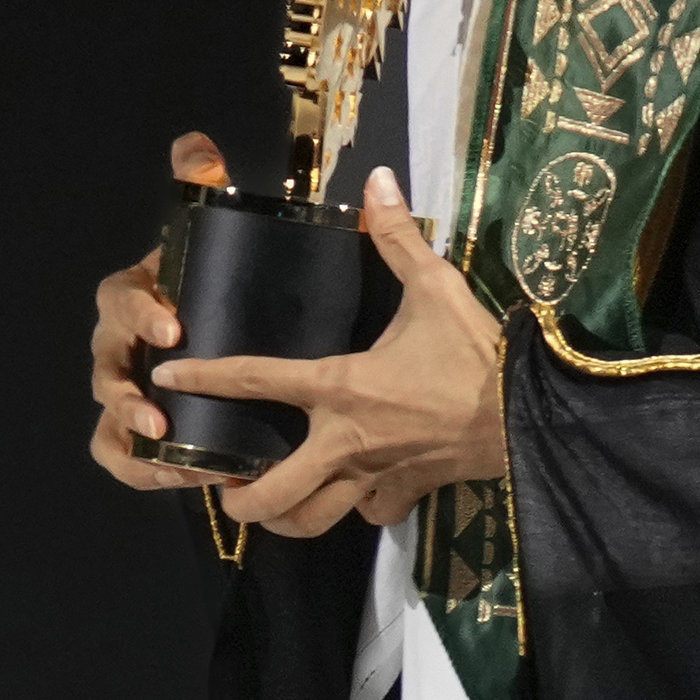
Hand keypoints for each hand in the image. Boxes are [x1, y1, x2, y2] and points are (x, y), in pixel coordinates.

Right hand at [85, 131, 234, 490]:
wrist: (237, 330)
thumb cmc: (220, 279)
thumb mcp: (218, 233)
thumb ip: (204, 185)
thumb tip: (194, 146)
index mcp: (138, 295)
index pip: (120, 298)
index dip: (140, 312)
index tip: (173, 326)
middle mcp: (122, 347)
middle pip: (105, 370)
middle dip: (125, 397)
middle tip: (159, 418)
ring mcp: (127, 393)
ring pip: (107, 422)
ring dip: (131, 443)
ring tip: (170, 458)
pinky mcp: (141, 434)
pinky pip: (123, 460)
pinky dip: (147, 474)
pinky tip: (189, 479)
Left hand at [154, 167, 506, 539]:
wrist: (532, 415)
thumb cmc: (476, 351)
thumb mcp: (436, 285)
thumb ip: (396, 237)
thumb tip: (378, 179)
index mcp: (338, 386)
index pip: (254, 379)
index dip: (204, 376)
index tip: (167, 376)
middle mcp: (344, 441)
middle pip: (272, 492)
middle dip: (238, 497)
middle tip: (223, 484)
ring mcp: (374, 476)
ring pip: (312, 521)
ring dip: (286, 519)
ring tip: (270, 507)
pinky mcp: (406, 494)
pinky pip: (369, 514)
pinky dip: (357, 508)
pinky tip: (355, 493)